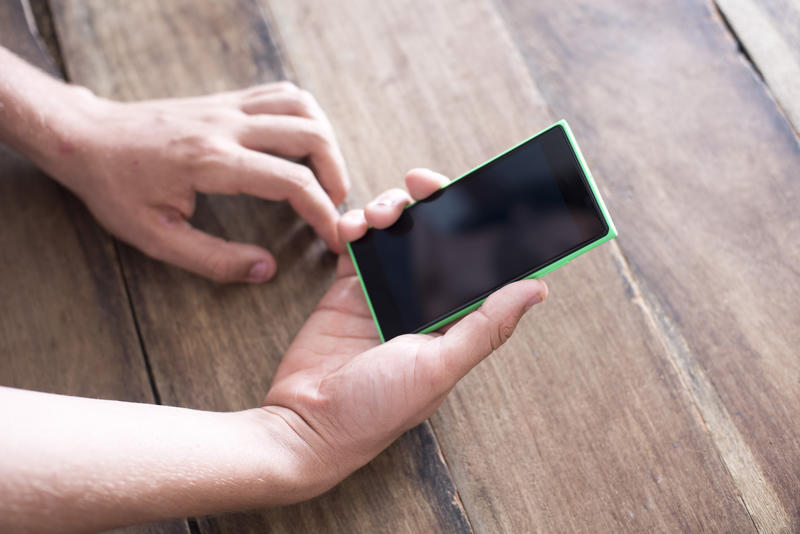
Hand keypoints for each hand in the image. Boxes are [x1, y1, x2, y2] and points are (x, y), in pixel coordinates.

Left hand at [44, 81, 348, 282]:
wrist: (85, 139)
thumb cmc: (116, 189)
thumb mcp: (156, 237)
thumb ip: (213, 259)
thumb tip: (265, 269)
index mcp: (212, 162)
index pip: (291, 181)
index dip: (323, 212)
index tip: (333, 236)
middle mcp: (226, 127)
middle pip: (310, 134)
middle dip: (336, 175)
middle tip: (334, 207)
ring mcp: (226, 107)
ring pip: (302, 106)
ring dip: (326, 141)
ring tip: (325, 175)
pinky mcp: (224, 100)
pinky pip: (281, 94)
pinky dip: (304, 117)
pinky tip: (301, 144)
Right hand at [263, 168, 548, 496]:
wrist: (307, 422)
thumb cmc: (378, 408)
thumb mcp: (440, 366)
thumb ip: (487, 326)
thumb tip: (538, 287)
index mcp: (454, 321)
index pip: (478, 262)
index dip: (479, 223)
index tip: (476, 191)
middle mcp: (422, 302)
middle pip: (436, 236)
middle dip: (431, 202)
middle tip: (420, 182)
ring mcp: (384, 291)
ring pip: (397, 231)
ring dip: (390, 210)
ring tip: (378, 217)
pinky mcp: (347, 288)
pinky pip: (357, 244)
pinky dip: (355, 226)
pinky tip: (351, 229)